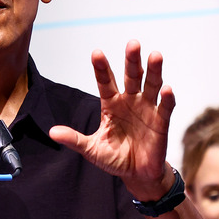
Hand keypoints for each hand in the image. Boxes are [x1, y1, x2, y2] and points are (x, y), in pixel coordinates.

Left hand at [49, 40, 175, 199]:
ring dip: (153, 71)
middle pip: (131, 76)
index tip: (96, 53)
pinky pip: (165, 107)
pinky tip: (167, 89)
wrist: (137, 175)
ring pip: (151, 85)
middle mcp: (130, 101)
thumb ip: (75, 139)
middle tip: (133, 44)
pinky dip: (167, 98)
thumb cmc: (115, 158)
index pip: (105, 82)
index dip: (101, 68)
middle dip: (132, 61)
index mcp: (111, 104)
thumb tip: (52, 132)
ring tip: (155, 56)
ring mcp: (147, 109)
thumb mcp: (92, 149)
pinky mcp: (161, 122)